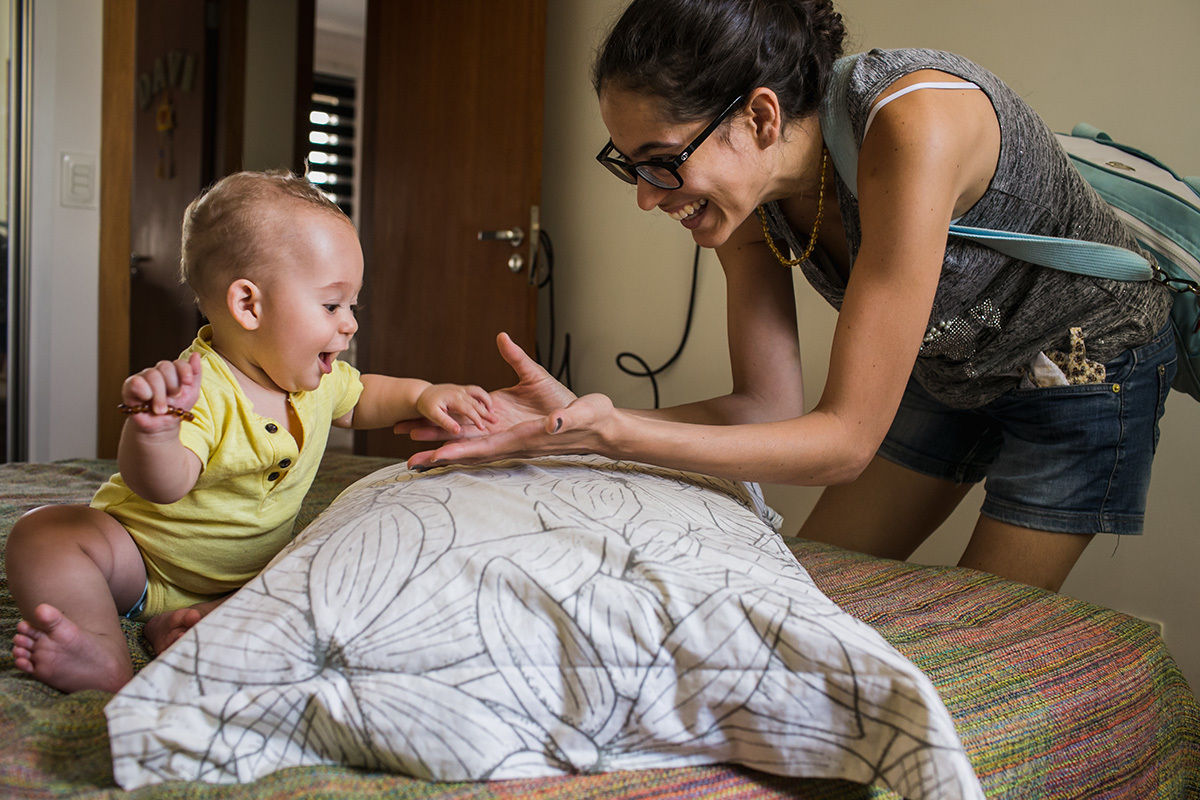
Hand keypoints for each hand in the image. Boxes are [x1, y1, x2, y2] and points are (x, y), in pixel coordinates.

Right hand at [121, 353, 201, 433]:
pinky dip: (144, 392)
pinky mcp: (130, 386)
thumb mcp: (192, 393)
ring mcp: (143, 377)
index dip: (184, 371)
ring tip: (161, 409)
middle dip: (172, 385)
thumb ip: (195, 374)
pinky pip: (136, 381)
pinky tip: (147, 400)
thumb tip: (196, 354)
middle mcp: (158, 372)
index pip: (178, 362)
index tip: (188, 383)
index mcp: (172, 372)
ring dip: (159, 395)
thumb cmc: (176, 409)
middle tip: (173, 398)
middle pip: (165, 366)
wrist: (162, 426)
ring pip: (152, 374)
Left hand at [404, 332, 616, 468]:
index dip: (462, 449)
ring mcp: (515, 440)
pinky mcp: (517, 433)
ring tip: (417, 457)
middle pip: (472, 452)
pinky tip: (447, 443)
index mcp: (526, 437)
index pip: (488, 446)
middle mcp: (515, 442)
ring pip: (474, 448)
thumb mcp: (582, 412)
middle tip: (411, 464)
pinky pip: (484, 441)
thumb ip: (566, 417)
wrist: (602, 427)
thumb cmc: (594, 418)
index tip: (436, 454)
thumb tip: (552, 422)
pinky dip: (462, 443)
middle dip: (442, 457)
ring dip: (447, 452)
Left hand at [414, 382, 498, 435]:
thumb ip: (446, 422)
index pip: (470, 409)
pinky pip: (476, 391)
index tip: (484, 428)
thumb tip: (457, 431)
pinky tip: (485, 406)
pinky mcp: (463, 388)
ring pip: (479, 393)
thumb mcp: (432, 414)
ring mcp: (462, 389)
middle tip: (495, 421)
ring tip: (490, 412)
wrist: (421, 393)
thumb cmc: (427, 405)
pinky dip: (483, 397)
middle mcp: (460, 392)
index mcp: (454, 398)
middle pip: (477, 402)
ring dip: (486, 401)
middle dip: (487, 412)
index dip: (477, 419)